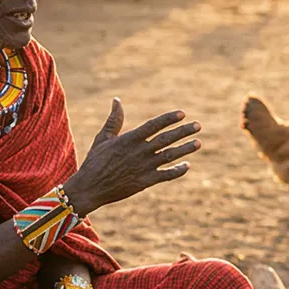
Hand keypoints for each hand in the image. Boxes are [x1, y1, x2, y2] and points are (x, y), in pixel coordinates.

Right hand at [61, 99, 199, 215]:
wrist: (90, 188)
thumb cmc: (95, 161)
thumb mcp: (104, 138)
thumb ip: (114, 120)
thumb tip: (117, 100)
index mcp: (130, 139)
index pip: (154, 125)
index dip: (169, 118)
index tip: (183, 114)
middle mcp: (139, 152)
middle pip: (166, 139)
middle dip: (183, 131)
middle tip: (198, 125)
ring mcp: (143, 167)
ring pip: (169, 156)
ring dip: (185, 149)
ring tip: (198, 143)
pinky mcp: (145, 182)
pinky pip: (166, 175)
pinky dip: (177, 171)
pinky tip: (187, 165)